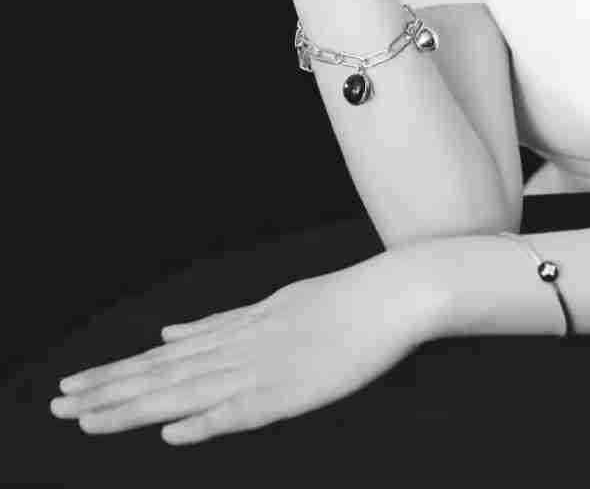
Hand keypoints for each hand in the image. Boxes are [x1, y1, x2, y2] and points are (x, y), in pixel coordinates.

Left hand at [48, 248, 443, 443]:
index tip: (73, 389)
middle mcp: (240, 348)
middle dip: (110, 393)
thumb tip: (170, 329)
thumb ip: (219, 324)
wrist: (393, 292)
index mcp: (235, 331)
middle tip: (58, 407)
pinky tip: (173, 435)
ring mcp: (265, 368)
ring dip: (138, 409)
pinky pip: (244, 411)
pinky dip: (206, 423)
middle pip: (165, 375)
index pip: (163, 358)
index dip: (117, 375)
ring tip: (90, 421)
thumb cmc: (339, 300)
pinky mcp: (293, 389)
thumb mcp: (270, 304)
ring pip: (190, 392)